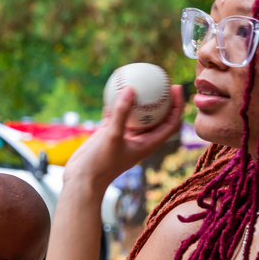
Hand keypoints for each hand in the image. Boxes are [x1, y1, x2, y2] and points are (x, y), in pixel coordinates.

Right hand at [62, 82, 183, 188]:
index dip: (177, 105)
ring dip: (138, 98)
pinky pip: (115, 113)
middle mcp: (138, 139)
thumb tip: (130, 88)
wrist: (81, 180)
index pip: (170, 123)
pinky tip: (113, 86)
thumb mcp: (112, 137)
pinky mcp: (108, 133)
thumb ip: (122, 113)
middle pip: (156, 116)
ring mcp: (123, 136)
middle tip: (161, 80)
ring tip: (139, 79)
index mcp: (147, 144)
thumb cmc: (101, 164)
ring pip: (135, 113)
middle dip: (161, 98)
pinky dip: (115, 101)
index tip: (176, 87)